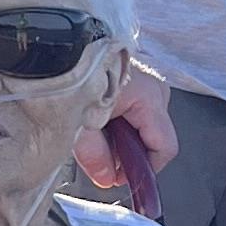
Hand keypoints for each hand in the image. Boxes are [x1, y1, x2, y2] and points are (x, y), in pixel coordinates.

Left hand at [77, 60, 175, 189]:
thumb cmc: (72, 76)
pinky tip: (97, 116)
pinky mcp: (136, 78)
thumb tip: (108, 178)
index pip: (165, 147)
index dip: (144, 169)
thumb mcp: (79, 126)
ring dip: (122, 136)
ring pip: (145, 125)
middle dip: (129, 152)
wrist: (61, 48)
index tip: (121, 177)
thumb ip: (96, 156)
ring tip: (94, 130)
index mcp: (150, 98)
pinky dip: (119, 120)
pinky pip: (136, 110)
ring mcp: (148, 80)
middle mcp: (155, 88)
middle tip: (100, 153)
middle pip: (154, 137)